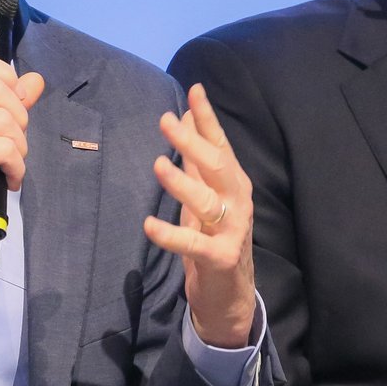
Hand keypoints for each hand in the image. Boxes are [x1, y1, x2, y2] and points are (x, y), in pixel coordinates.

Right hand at [0, 53, 44, 278]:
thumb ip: (4, 104)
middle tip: (12, 145)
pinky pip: (5, 149)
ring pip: (5, 121)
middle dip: (19, 119)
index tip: (12, 104)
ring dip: (18, 147)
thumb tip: (35, 81)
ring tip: (9, 165)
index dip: (5, 76)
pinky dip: (16, 167)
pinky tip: (9, 178)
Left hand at [142, 84, 255, 347]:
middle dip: (193, 142)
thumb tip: (184, 118)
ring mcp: (232, 231)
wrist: (230, 295)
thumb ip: (197, 160)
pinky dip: (170, 234)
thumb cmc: (213, 237)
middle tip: (166, 121)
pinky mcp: (219, 258)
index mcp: (234, 183)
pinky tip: (148, 225)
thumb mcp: (205, 194)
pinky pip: (193, 244)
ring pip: (207, 201)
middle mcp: (237, 202)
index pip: (221, 144)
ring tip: (158, 165)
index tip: (194, 90)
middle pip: (218, 166)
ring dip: (182, 182)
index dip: (208, 118)